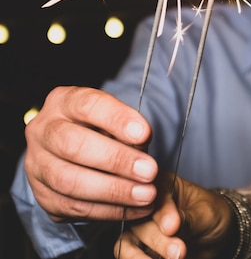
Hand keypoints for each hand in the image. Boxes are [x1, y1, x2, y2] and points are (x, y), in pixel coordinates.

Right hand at [23, 86, 158, 221]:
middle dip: (117, 160)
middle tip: (150, 171)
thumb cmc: (104, 130)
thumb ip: (128, 129)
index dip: (117, 119)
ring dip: (114, 191)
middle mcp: (43, 131)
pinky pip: (73, 207)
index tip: (145, 134)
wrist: (78, 153)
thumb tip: (142, 144)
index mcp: (64, 101)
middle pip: (73, 145)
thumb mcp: (116, 119)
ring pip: (70, 181)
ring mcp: (37, 164)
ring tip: (147, 194)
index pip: (88, 105)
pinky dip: (108, 210)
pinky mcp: (43, 195)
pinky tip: (135, 208)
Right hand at [114, 172, 234, 258]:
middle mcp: (146, 205)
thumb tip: (170, 227)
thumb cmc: (213, 215)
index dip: (162, 212)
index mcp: (163, 185)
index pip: (154, 195)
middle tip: (179, 252)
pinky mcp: (138, 249)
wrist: (219, 236)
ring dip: (142, 257)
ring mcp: (140, 228)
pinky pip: (128, 256)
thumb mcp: (206, 214)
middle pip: (139, 222)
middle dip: (158, 240)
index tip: (173, 227)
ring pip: (127, 243)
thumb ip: (188, 219)